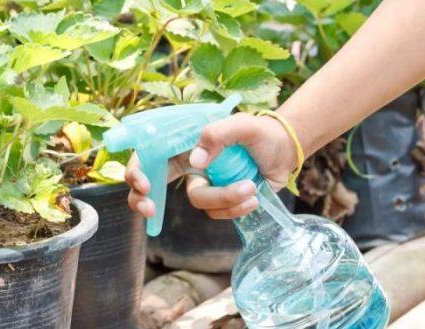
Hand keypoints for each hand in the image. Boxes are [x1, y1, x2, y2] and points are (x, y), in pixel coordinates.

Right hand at [125, 112, 297, 218]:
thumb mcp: (241, 125)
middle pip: (151, 190)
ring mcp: (205, 185)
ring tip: (250, 188)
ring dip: (224, 199)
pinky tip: (253, 196)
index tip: (145, 185)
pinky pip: (218, 213)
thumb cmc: (261, 133)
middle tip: (150, 211)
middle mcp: (189, 166)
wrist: (287, 150)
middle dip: (144, 202)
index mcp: (184, 144)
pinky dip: (236, 207)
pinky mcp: (222, 201)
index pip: (148, 157)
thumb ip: (217, 134)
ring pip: (197, 202)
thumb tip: (196, 162)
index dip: (137, 172)